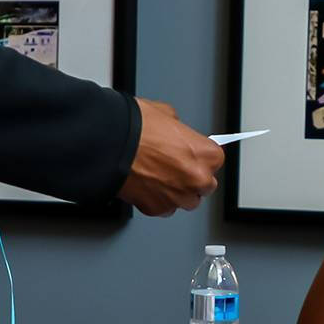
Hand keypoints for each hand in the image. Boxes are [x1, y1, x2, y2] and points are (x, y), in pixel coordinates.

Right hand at [118, 99, 223, 216]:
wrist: (109, 146)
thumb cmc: (135, 128)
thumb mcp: (165, 114)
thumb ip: (178, 129)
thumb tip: (175, 133)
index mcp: (207, 155)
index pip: (215, 160)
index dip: (199, 156)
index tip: (190, 155)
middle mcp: (198, 179)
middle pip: (205, 185)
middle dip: (192, 178)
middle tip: (173, 167)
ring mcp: (178, 197)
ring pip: (186, 201)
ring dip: (177, 192)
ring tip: (159, 178)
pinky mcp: (157, 209)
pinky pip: (163, 208)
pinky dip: (157, 200)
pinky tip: (146, 186)